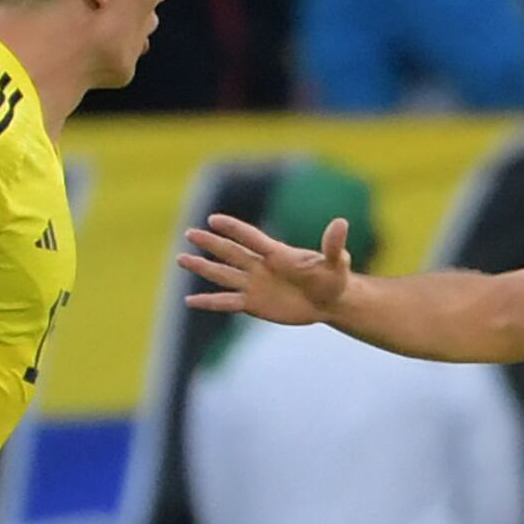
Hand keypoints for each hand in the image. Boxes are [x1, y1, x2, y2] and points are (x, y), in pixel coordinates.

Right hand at [177, 213, 352, 324]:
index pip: (252, 238)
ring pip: (223, 274)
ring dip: (203, 267)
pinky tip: (189, 301)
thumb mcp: (336, 263)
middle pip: (231, 252)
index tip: (214, 219)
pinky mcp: (253, 304)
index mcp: (277, 253)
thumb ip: (333, 245)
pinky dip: (209, 302)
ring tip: (181, 259)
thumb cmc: (334, 278)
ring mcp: (254, 284)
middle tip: (190, 233)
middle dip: (211, 243)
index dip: (234, 229)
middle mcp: (261, 266)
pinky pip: (226, 302)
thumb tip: (341, 223)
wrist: (330, 300)